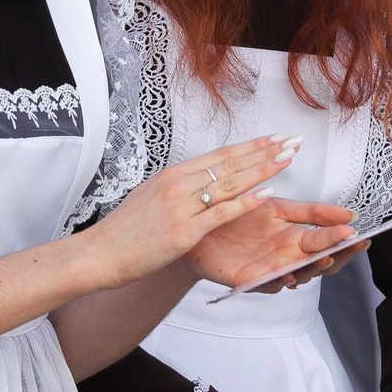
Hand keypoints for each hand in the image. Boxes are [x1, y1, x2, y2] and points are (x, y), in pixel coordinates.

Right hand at [86, 136, 351, 288]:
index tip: (274, 137)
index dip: (250, 146)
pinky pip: (221, 213)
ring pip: (229, 183)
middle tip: (292, 140)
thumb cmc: (124, 232)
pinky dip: (246, 202)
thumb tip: (199, 181)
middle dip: (264, 151)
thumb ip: (177, 189)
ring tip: (287, 159)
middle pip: (229, 163)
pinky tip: (267, 194)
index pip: (219, 155)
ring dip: (262, 169)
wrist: (99, 254)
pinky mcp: (183, 231)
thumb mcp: (150, 198)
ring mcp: (180, 207)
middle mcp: (177, 184)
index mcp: (171, 175)